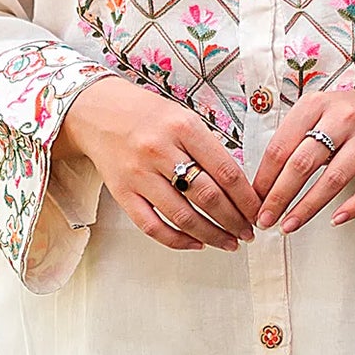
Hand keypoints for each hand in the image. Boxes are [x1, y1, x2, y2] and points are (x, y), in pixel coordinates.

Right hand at [56, 75, 259, 250]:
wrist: (96, 111)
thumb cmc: (146, 115)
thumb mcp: (183, 118)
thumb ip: (208, 148)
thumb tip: (239, 187)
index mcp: (183, 127)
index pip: (226, 171)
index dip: (247, 198)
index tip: (258, 211)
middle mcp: (161, 151)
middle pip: (208, 197)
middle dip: (235, 221)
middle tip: (248, 232)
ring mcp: (139, 174)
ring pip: (183, 216)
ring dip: (212, 235)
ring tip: (229, 242)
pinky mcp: (122, 192)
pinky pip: (152, 226)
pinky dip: (177, 240)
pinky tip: (195, 243)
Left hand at [252, 78, 354, 235]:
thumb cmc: (354, 114)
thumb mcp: (320, 112)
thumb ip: (295, 137)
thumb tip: (264, 180)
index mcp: (316, 105)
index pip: (280, 147)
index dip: (263, 178)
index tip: (253, 200)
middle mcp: (342, 118)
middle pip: (302, 163)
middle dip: (278, 197)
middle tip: (265, 219)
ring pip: (333, 179)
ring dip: (307, 207)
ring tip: (289, 225)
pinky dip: (353, 206)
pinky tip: (336, 220)